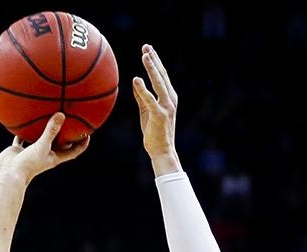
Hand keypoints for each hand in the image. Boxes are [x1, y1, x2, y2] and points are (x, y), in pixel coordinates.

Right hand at [0, 113, 89, 183]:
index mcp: (54, 158)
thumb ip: (51, 131)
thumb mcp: (42, 145)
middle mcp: (44, 155)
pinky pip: (22, 138)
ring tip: (48, 116)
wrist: (8, 175)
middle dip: (65, 134)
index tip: (88, 134)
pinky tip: (23, 120)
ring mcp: (32, 153)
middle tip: (71, 120)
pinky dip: (23, 130)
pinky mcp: (20, 151)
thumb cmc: (28, 164)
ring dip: (44, 131)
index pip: (72, 152)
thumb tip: (61, 114)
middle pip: (58, 144)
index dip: (81, 144)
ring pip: (40, 140)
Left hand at [131, 44, 177, 162]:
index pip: (162, 76)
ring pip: (159, 83)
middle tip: (146, 46)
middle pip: (162, 75)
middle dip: (154, 60)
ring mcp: (167, 106)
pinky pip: (150, 100)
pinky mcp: (160, 115)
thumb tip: (135, 82)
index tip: (147, 50)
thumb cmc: (154, 132)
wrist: (162, 150)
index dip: (155, 62)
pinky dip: (143, 89)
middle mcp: (170, 99)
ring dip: (152, 68)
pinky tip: (137, 79)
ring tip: (145, 56)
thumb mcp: (146, 111)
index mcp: (168, 97)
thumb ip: (141, 97)